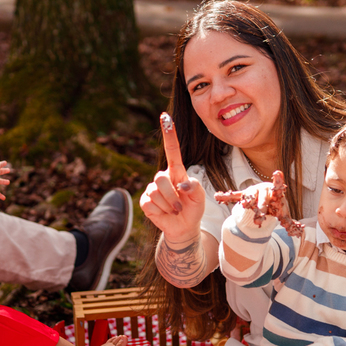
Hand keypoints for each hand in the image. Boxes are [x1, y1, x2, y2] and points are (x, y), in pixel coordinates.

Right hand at [140, 112, 206, 243]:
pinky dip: (160, 211)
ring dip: (169, 205)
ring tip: (174, 210)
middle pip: (161, 178)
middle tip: (180, 206)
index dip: (169, 135)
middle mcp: (163, 178)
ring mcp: (152, 189)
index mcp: (176, 172)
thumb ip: (194, 186)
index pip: (172, 150)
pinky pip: (150, 203)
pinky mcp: (145, 202)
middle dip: (172, 196)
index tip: (165, 118)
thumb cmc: (193, 208)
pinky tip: (164, 213)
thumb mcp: (200, 197)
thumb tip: (180, 185)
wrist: (184, 228)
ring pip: (156, 193)